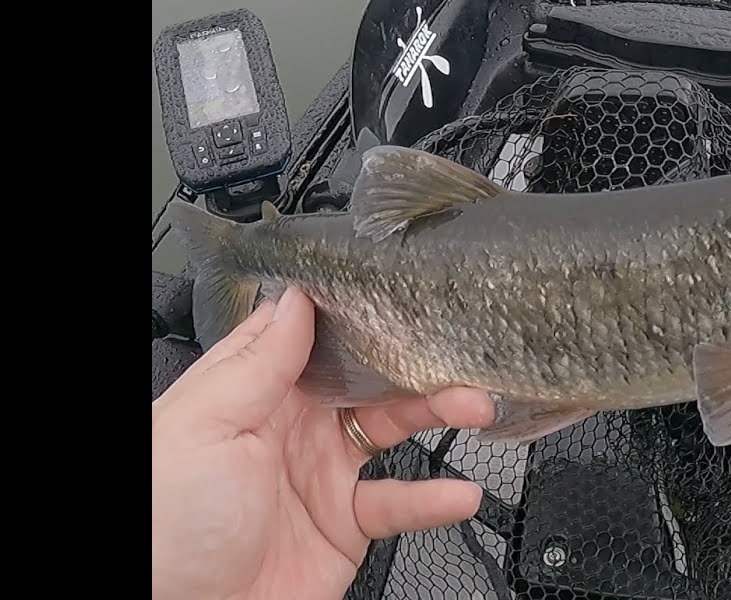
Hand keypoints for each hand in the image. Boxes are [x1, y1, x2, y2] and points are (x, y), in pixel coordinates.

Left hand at [151, 288, 495, 599]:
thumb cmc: (164, 524)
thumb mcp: (205, 424)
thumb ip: (258, 363)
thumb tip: (296, 300)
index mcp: (250, 392)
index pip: (311, 336)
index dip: (356, 314)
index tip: (402, 295)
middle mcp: (289, 428)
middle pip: (366, 379)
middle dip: (414, 362)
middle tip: (456, 353)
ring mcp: (321, 475)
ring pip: (394, 429)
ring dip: (439, 414)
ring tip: (476, 406)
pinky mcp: (344, 526)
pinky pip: (399, 503)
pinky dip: (435, 499)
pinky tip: (459, 493)